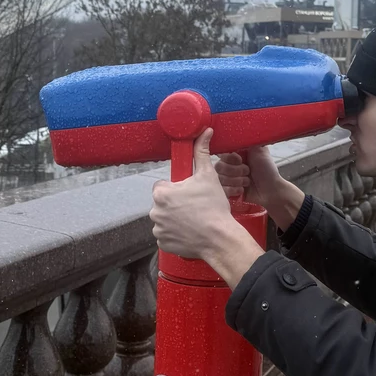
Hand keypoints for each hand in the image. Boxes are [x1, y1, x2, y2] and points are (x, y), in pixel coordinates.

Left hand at [151, 130, 262, 285]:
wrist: (220, 238)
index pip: (162, 185)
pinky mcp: (163, 243)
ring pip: (165, 219)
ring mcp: (158, 229)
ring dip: (175, 219)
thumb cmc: (213, 207)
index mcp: (162, 193)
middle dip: (175, 203)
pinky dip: (175, 234)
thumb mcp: (208, 176)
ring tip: (194, 220)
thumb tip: (205, 131)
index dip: (177, 187)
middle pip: (163, 202)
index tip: (189, 193)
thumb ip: (202, 152)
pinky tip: (189, 231)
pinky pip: (166, 235)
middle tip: (194, 206)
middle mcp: (155, 211)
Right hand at [215, 146, 304, 230]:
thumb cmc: (267, 169)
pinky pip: (221, 190)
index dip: (230, 158)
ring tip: (248, 181)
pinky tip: (242, 190)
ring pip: (220, 179)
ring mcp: (227, 179)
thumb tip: (240, 127)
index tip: (240, 160)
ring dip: (237, 181)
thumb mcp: (260, 150)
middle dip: (236, 171)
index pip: (221, 153)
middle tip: (248, 171)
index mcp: (235, 154)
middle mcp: (228, 166)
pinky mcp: (227, 192)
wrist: (271, 189)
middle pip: (219, 167)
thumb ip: (247, 139)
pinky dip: (233, 190)